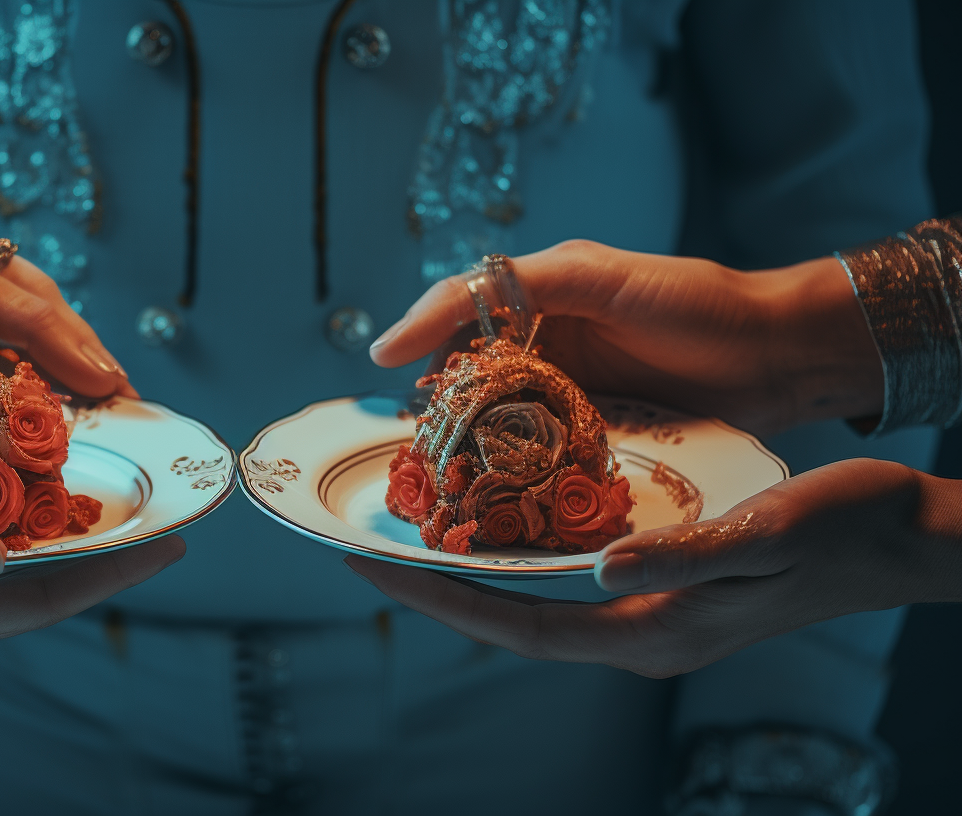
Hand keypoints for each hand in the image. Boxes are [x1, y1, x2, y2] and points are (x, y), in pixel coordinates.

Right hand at [0, 472, 182, 662]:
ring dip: (56, 559)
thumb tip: (2, 554)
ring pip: (4, 591)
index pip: (38, 601)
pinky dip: (10, 551)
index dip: (107, 575)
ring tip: (106, 523)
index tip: (167, 548)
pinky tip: (23, 520)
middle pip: (32, 601)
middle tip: (153, 534)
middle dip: (96, 568)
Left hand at [347, 458, 961, 677]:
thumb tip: (603, 568)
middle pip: (514, 623)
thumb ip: (686, 554)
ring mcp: (652, 621)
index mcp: (655, 631)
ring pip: (536, 609)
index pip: (523, 625)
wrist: (901, 540)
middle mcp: (642, 637)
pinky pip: (567, 590)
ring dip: (474, 580)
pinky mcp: (664, 597)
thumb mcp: (767, 530)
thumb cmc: (842, 528)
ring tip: (414, 542)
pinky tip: (500, 532)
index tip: (377, 570)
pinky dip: (521, 565)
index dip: (444, 599)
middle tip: (369, 554)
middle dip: (438, 593)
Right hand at [368, 239, 882, 435]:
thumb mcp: (602, 278)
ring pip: (500, 417)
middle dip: (440, 402)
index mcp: (543, 298)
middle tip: (411, 433)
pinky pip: (541, 452)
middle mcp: (549, 345)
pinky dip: (516, 470)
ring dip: (472, 442)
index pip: (462, 311)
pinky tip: (496, 490)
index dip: (421, 336)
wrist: (781, 356)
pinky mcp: (596, 434)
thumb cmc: (699, 305)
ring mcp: (572, 392)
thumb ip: (524, 284)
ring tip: (441, 469)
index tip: (385, 369)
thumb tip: (435, 313)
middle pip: (472, 372)